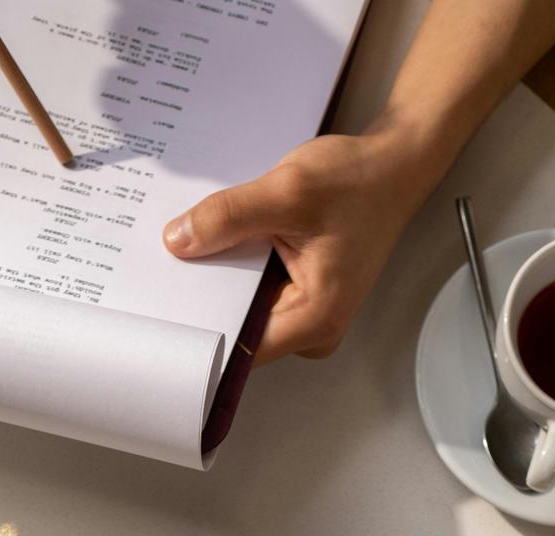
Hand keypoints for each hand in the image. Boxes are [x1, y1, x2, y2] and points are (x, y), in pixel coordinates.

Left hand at [162, 123, 448, 362]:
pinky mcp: (300, 297)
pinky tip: (219, 243)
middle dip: (205, 302)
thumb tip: (177, 242)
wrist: (392, 167)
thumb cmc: (357, 181)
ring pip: (243, 311)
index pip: (239, 348)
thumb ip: (229, 217)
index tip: (162, 313)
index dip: (200, 331)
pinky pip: (254, 294)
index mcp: (314, 319)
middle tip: (165, 270)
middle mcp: (312, 330)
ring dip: (219, 282)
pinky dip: (236, 270)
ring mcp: (307, 316)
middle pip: (239, 331)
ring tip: (189, 249)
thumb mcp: (287, 191)